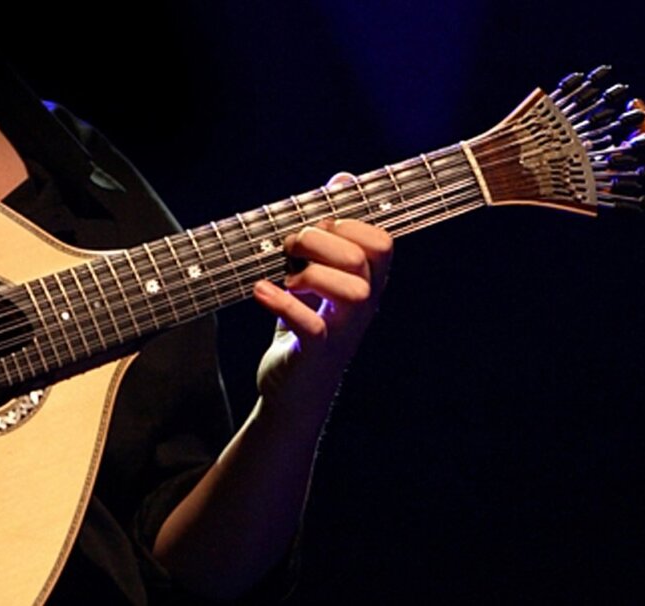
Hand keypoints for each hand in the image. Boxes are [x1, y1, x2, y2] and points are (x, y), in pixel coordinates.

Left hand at [252, 174, 392, 428]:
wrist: (292, 392)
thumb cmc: (304, 328)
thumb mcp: (316, 275)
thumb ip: (329, 231)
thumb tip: (343, 178)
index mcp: (367, 284)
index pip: (382, 242)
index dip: (349, 224)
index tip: (316, 228)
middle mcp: (363, 307)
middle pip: (364, 258)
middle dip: (320, 240)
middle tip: (289, 247)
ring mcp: (344, 332)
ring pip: (354, 291)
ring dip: (311, 273)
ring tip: (285, 277)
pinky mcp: (318, 355)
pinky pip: (313, 325)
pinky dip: (283, 303)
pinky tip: (261, 292)